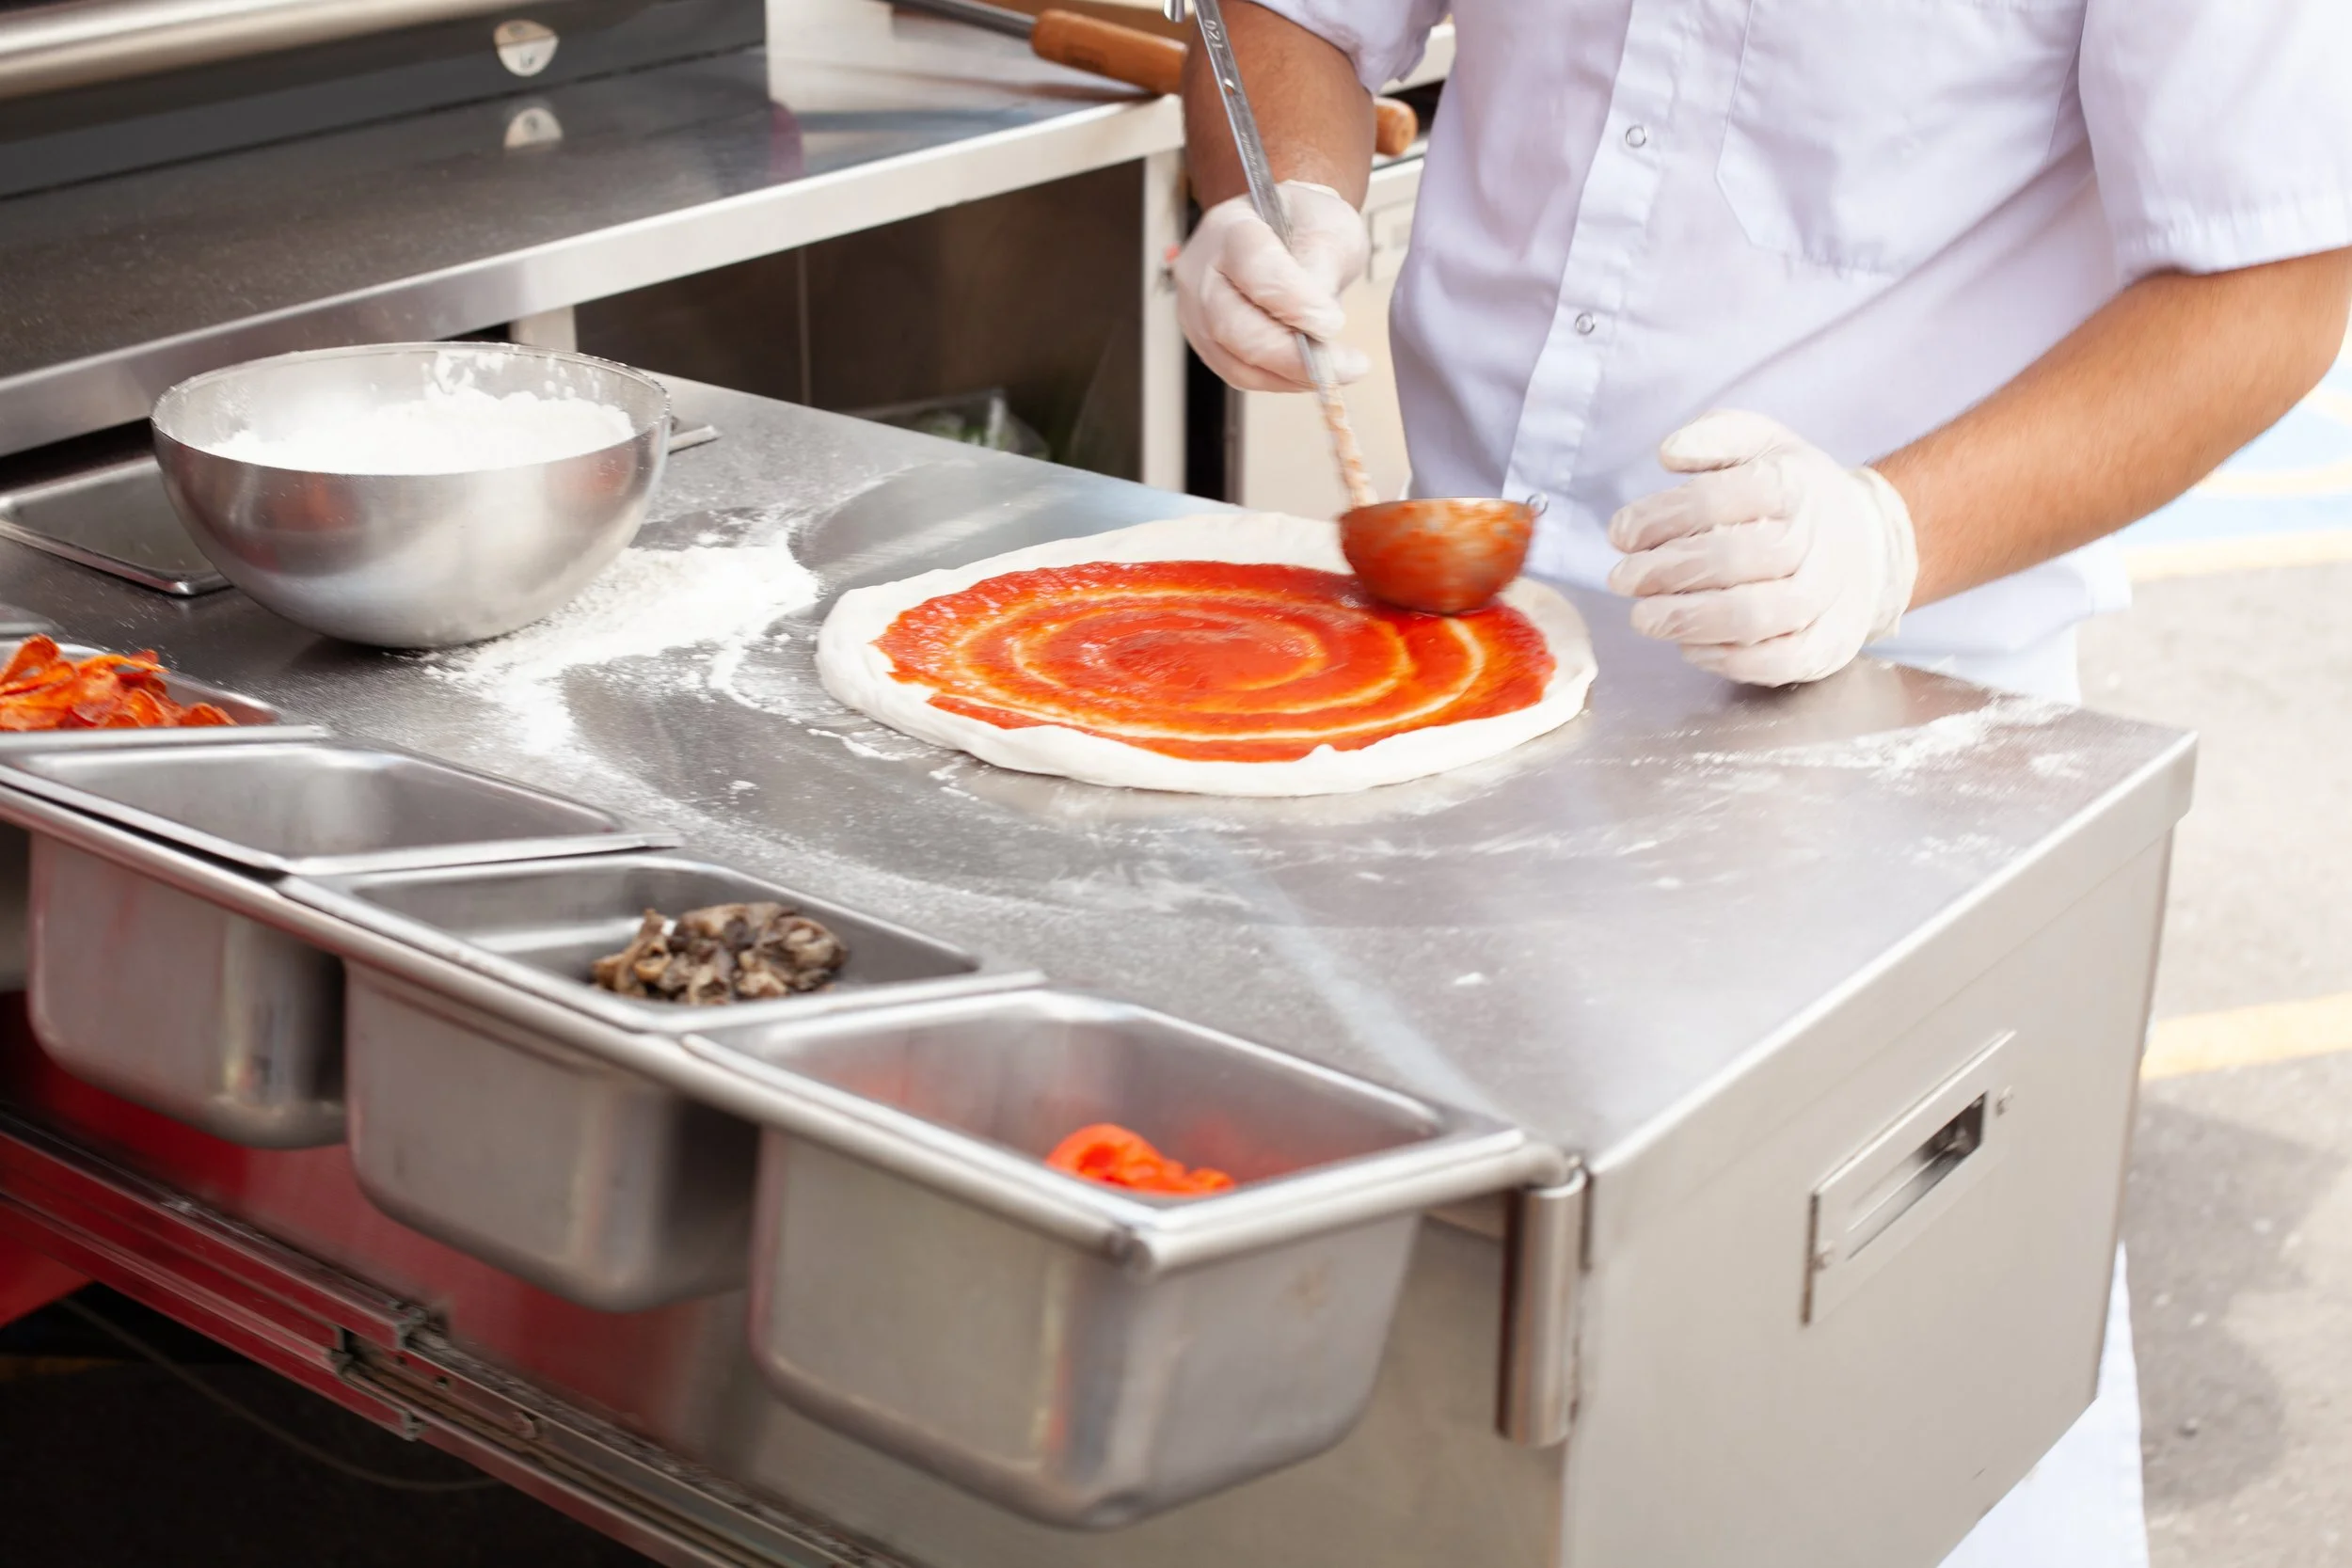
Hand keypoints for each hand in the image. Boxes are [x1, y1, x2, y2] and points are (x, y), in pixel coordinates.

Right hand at [1175, 181, 1369, 392]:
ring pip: (1237, 361)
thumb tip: (1318, 326)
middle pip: (1235, 326)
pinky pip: (1240, 375)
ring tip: (1338, 371)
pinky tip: (1310, 372)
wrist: (1284, 233)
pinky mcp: (1206, 343)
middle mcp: (1201, 271)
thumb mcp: (1328, 228)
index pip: (1255, 269)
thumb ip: (1323, 268)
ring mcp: (1196, 312)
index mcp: (1232, 229)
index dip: (1295, 303)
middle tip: (1347, 366)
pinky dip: (1281, 381)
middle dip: (1294, 356)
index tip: (1334, 323)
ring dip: (1292, 375)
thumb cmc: (1306, 226)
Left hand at [1607, 412, 1919, 686]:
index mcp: (1796, 485)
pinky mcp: (1829, 646)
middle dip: (1667, 571)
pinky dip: (1722, 658)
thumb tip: (1670, 453)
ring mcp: (1828, 598)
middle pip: (1735, 558)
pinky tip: (1687, 644)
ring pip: (1753, 616)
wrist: (1869, 544)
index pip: (1721, 497)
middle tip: (1622, 579)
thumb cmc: (1794, 495)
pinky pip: (1774, 662)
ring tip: (1643, 617)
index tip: (1621, 534)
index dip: (1662, 517)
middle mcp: (1817, 541)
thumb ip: (1715, 437)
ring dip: (1687, 619)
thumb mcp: (1763, 445)